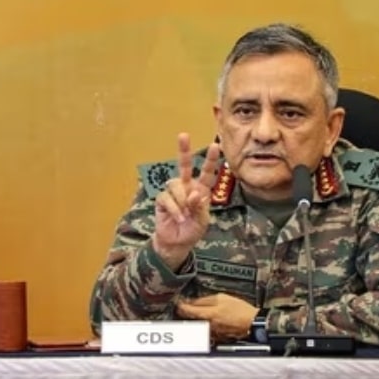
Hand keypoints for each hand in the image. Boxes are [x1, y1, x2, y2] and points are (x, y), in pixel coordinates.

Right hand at [152, 133, 221, 269]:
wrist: (177, 243)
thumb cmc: (192, 230)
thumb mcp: (202, 220)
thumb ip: (199, 207)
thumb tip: (193, 193)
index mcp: (200, 191)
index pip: (206, 173)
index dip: (210, 160)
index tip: (215, 145)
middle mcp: (186, 187)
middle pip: (184, 166)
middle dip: (183, 150)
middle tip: (183, 135)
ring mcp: (173, 193)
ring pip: (176, 185)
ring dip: (182, 200)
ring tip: (185, 215)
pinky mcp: (162, 200)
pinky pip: (167, 198)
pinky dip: (175, 209)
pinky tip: (179, 217)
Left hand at [176, 294, 258, 342]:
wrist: (252, 324)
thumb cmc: (240, 310)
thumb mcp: (222, 298)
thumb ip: (205, 300)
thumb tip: (192, 301)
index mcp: (207, 315)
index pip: (187, 311)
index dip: (180, 305)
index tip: (178, 302)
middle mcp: (206, 326)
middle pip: (189, 320)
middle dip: (184, 313)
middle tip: (183, 306)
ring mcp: (211, 333)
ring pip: (196, 325)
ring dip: (193, 319)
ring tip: (195, 312)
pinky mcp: (216, 337)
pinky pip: (204, 330)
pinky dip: (202, 325)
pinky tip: (207, 319)